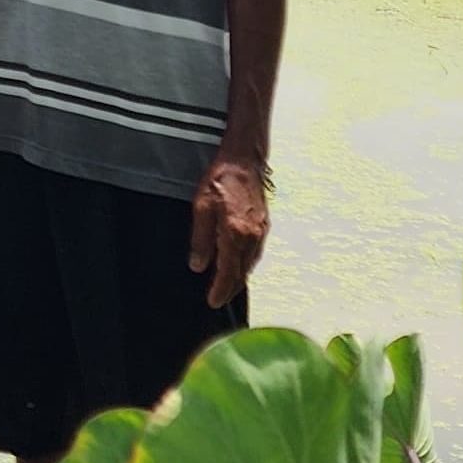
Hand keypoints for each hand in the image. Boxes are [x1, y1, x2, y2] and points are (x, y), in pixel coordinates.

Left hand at [191, 155, 268, 308]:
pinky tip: (238, 265)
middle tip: (217, 299)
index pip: (228, 272)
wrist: (244, 160)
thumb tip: (198, 265)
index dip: (220, 290)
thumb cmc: (221, 179)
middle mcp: (251, 236)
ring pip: (250, 264)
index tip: (213, 302)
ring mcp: (260, 232)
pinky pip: (255, 253)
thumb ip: (200, 239)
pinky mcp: (264, 225)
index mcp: (235, 233)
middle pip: (242, 273)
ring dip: (238, 278)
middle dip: (230, 289)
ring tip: (225, 287)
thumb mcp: (201, 207)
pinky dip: (246, 264)